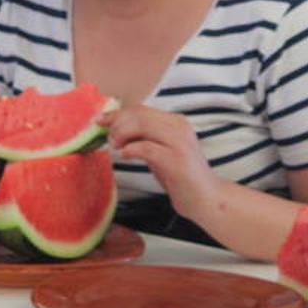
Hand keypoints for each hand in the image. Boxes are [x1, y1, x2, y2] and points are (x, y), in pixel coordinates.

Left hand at [102, 106, 218, 221]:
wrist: (206, 198)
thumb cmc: (181, 177)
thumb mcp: (161, 151)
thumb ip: (145, 138)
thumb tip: (117, 130)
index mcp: (176, 122)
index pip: (141, 109)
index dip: (118, 113)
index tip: (101, 121)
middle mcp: (179, 126)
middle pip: (138, 114)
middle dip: (117, 124)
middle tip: (108, 139)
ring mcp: (179, 141)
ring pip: (141, 125)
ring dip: (122, 135)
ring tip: (117, 147)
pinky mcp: (175, 159)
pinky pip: (146, 147)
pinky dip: (130, 149)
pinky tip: (125, 155)